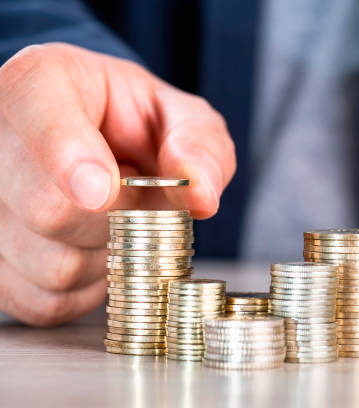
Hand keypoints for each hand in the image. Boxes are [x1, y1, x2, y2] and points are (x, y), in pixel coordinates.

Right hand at [0, 43, 235, 325]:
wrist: (107, 148)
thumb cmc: (138, 127)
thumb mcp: (183, 118)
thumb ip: (199, 146)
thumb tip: (200, 195)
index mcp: (43, 83)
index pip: (40, 116)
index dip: (70, 159)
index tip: (102, 193)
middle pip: (48, 210)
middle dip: (117, 219)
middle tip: (134, 199)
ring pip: (50, 265)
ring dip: (105, 257)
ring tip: (112, 221)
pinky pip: (44, 300)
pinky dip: (85, 289)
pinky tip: (93, 250)